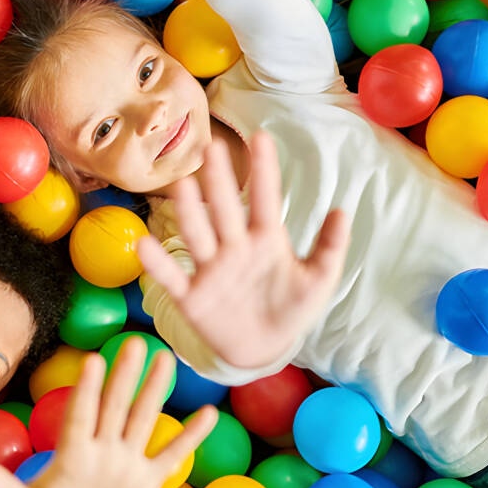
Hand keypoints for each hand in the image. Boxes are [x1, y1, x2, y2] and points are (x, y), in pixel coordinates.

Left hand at [0, 338, 216, 487]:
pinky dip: (190, 437)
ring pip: (143, 419)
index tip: (94, 360)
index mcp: (72, 452)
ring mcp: (124, 462)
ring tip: (167, 359)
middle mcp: (101, 449)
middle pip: (115, 406)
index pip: (81, 414)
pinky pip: (170, 456)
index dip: (87, 389)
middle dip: (126, 376)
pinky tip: (208, 414)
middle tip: (136, 341)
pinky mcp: (144, 482)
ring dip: (155, 391)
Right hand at [138, 131, 349, 370]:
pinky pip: (172, 277)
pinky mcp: (192, 296)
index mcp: (266, 239)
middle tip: (212, 147)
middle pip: (225, 209)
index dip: (264, 170)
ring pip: (198, 235)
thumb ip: (330, 248)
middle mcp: (234, 247)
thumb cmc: (291, 307)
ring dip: (190, 212)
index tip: (262, 138)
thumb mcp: (318, 280)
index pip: (265, 198)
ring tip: (183, 185)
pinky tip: (145, 244)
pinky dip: (158, 264)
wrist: (264, 349)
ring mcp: (211, 269)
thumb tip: (342, 210)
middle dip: (219, 180)